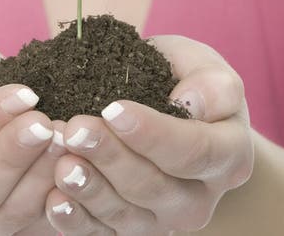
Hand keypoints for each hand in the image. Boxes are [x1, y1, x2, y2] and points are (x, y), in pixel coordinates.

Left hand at [44, 35, 252, 233]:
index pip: (193, 150)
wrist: (174, 111)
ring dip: (90, 190)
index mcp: (229, 155)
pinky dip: (78, 221)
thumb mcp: (204, 65)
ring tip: (61, 162)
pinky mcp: (133, 230)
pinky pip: (105, 234)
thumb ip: (211, 82)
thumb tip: (192, 102)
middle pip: (154, 187)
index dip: (152, 133)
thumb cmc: (187, 80)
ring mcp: (165, 220)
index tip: (113, 109)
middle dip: (111, 158)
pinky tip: (54, 200)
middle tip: (75, 129)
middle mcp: (201, 198)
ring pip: (127, 215)